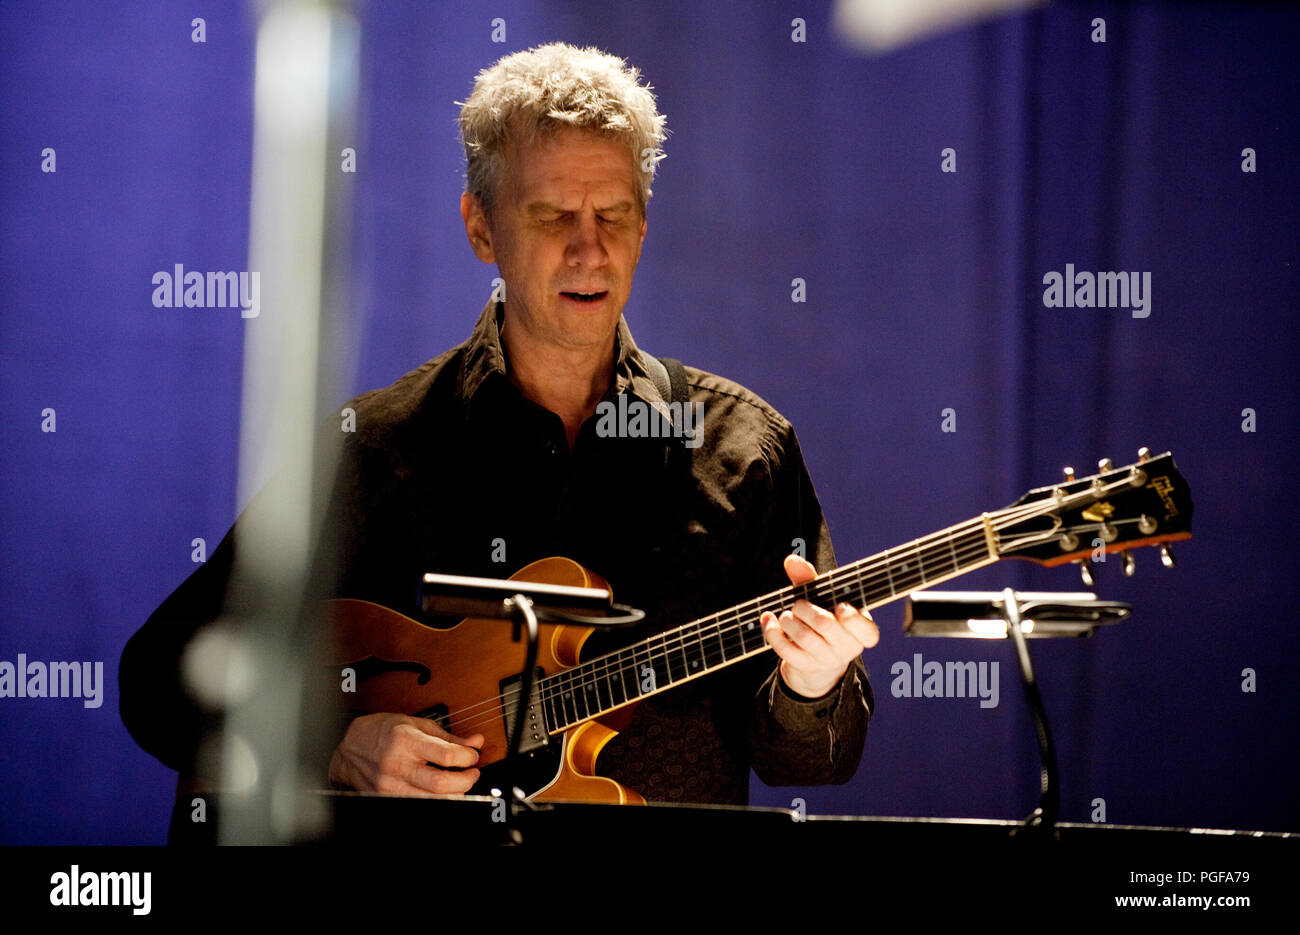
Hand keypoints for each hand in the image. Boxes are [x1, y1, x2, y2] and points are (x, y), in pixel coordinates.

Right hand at [328, 712, 484, 794]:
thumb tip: (476, 742)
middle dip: (466, 781)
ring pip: (431, 800)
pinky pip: (418, 805)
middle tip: (473, 773)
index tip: (473, 756)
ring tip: (460, 784)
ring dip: (454, 794)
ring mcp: (390, 785)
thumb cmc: (383, 731)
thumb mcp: (416, 724)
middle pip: (441, 784)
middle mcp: (397, 764)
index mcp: (405, 740)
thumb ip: (449, 736)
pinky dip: (435, 801)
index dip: (468, 757)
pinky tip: (442, 793)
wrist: (350, 747)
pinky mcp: (386, 798)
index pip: (446, 756)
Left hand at [761, 554, 878, 698]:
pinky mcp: (805, 667)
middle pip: (825, 625)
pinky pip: (785, 650)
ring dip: (788, 620)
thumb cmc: (824, 618)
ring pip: (803, 637)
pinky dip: (772, 631)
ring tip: (786, 615)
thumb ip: (810, 578)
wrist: (816, 659)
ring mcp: (827, 660)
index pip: (867, 631)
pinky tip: (768, 619)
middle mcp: (848, 648)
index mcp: (862, 631)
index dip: (852, 618)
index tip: (840, 606)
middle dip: (806, 609)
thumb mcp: (822, 598)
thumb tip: (792, 560)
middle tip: (798, 604)